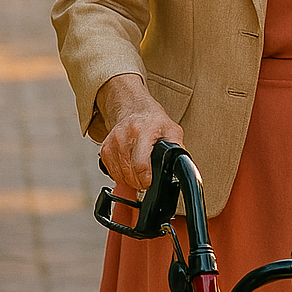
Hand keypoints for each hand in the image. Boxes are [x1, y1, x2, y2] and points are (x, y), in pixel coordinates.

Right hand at [97, 74, 183, 190]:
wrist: (133, 109)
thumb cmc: (154, 122)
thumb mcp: (172, 131)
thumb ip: (178, 151)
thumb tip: (186, 170)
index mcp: (142, 131)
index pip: (140, 165)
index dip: (146, 180)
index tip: (150, 182)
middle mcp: (124, 136)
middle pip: (130, 174)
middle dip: (140, 182)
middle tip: (148, 177)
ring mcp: (112, 143)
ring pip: (120, 176)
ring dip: (131, 180)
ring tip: (140, 171)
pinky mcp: (104, 149)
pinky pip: (112, 173)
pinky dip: (122, 175)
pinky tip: (130, 167)